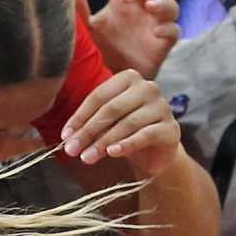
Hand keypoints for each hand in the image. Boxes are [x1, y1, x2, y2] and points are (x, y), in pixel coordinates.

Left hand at [58, 69, 184, 178]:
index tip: (65, 136)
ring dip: (103, 142)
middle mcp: (148, 88)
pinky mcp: (171, 128)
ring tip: (87, 157)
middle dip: (88, 131)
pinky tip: (112, 153)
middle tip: (72, 150)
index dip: (80, 117)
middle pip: (111, 109)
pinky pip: (146, 135)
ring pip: (127, 123)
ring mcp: (162, 107)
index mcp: (129, 78)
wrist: (156, 152)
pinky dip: (127, 144)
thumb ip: (90, 125)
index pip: (99, 96)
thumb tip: (68, 138)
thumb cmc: (126, 132)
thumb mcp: (106, 124)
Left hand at [87, 0, 180, 79]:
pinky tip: (157, 32)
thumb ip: (80, 11)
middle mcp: (142, 8)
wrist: (113, 79)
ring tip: (149, 6)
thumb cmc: (102, 48)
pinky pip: (174, 31)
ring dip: (161, 3)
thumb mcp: (88, 30)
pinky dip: (168, 29)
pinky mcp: (164, 43)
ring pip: (169, 5)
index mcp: (123, 1)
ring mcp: (155, 24)